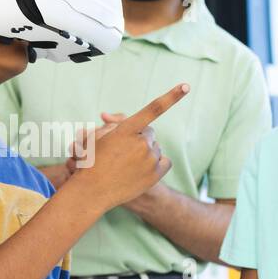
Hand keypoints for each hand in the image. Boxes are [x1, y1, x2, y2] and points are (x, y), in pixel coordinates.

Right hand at [68, 84, 187, 210]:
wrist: (91, 192)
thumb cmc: (90, 162)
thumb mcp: (97, 137)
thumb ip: (114, 125)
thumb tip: (128, 122)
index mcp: (126, 130)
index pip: (153, 109)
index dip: (171, 97)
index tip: (186, 86)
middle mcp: (141, 143)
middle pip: (150, 133)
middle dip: (140, 138)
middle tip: (122, 152)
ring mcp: (149, 159)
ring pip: (155, 148)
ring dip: (145, 153)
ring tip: (126, 165)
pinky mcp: (155, 174)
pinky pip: (165, 161)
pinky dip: (157, 163)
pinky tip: (143, 169)